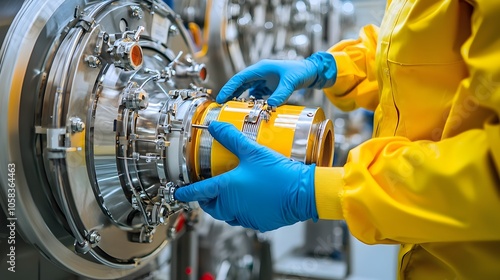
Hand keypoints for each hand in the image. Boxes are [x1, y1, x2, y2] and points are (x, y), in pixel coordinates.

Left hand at [174, 121, 317, 231]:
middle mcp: (233, 205)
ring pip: (227, 215)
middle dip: (205, 201)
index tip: (179, 192)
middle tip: (205, 193)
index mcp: (228, 188)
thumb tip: (215, 126)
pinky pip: (244, 219)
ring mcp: (247, 216)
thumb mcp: (253, 151)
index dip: (187, 192)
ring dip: (223, 207)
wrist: (304, 193)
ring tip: (226, 196)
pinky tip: (248, 201)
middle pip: (212, 207)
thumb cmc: (279, 173)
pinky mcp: (260, 222)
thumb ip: (232, 138)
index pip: (199, 192)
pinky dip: (241, 212)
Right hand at [216, 52, 336, 106]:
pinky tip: (251, 110)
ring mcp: (264, 80)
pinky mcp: (269, 87)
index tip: (221, 98)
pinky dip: (253, 102)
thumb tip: (270, 106)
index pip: (240, 78)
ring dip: (241, 99)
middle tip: (221, 106)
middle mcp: (260, 73)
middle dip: (231, 94)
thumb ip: (281, 94)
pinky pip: (257, 95)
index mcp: (261, 68)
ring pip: (248, 90)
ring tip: (233, 110)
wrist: (312, 72)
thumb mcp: (290, 82)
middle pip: (240, 84)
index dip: (229, 88)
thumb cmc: (301, 72)